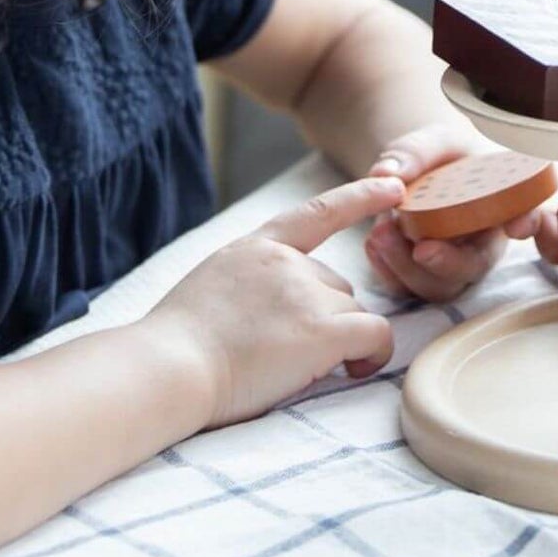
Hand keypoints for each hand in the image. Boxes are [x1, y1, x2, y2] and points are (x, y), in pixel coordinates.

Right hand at [143, 176, 405, 429]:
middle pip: (336, 285)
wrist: (163, 370)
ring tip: (294, 367)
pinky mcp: (323, 330)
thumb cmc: (173, 348)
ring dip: (338, 339)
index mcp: (255, 248)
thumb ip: (252, 282)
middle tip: (281, 352)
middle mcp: (287, 263)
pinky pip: (376, 335)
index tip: (394, 186)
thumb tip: (285, 306)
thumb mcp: (211, 286)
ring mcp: (306, 294)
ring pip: (352, 313)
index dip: (359, 198)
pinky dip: (374, 354)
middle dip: (323, 317)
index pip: (317, 214)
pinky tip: (354, 370)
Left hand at [362, 123, 509, 302]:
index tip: (516, 226)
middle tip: (421, 248)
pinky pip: (407, 288)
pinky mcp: (421, 275)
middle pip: (474, 265)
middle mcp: (482, 241)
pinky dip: (387, 272)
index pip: (526, 216)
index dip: (527, 223)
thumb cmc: (441, 154)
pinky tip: (373, 246)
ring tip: (380, 236)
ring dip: (408, 269)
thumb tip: (387, 173)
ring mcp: (451, 263)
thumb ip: (416, 152)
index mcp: (501, 205)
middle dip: (448, 262)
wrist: (419, 170)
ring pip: (439, 286)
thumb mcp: (434, 141)